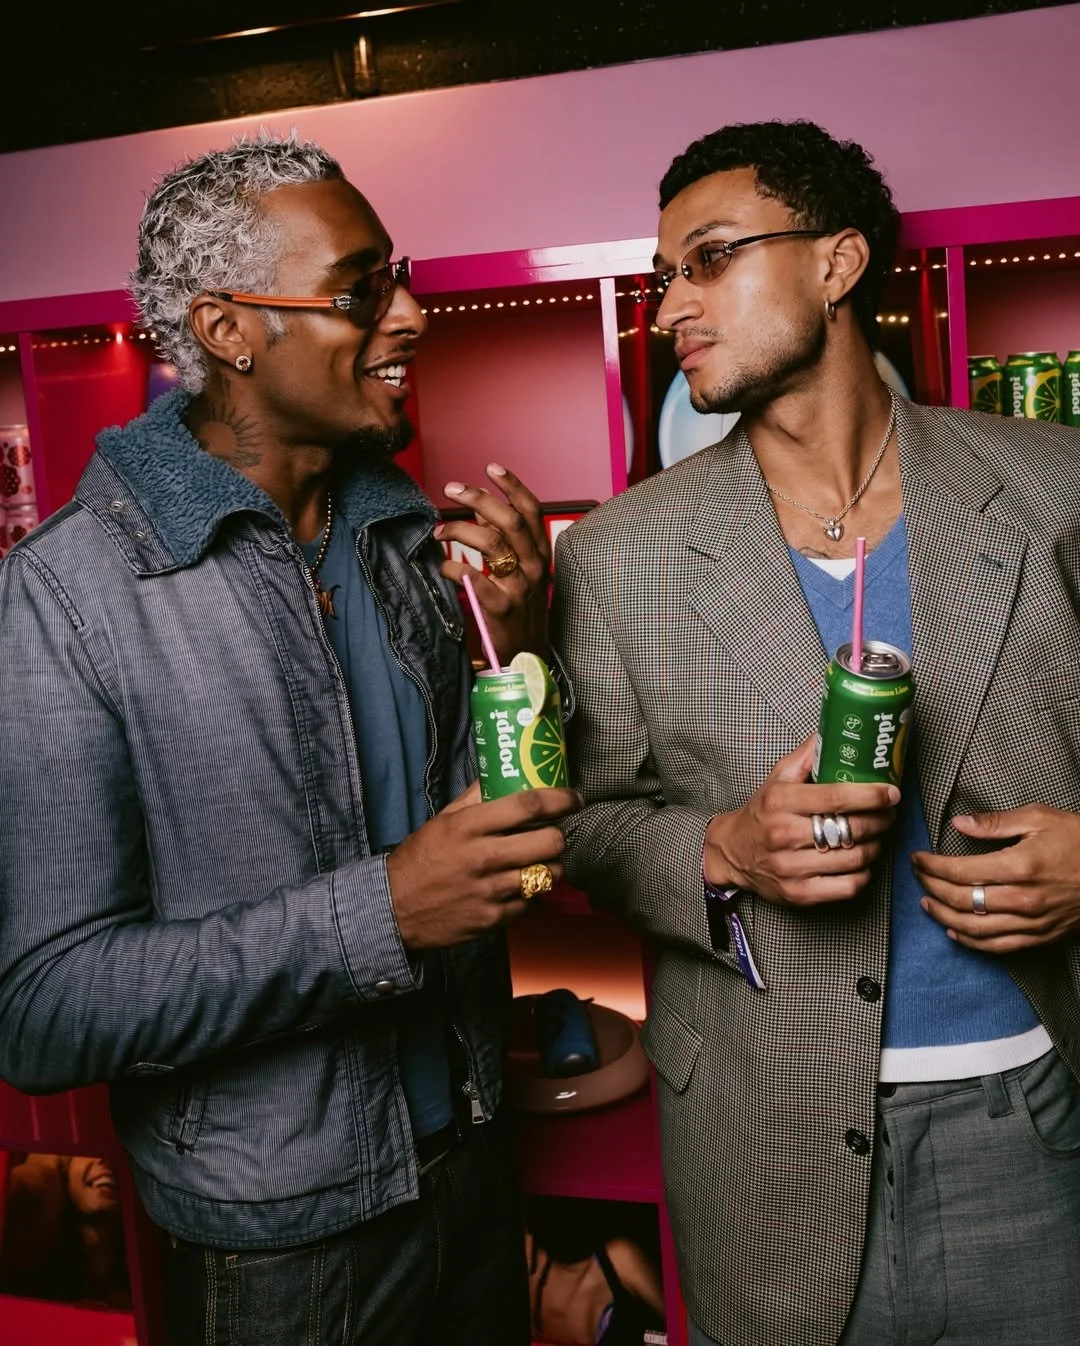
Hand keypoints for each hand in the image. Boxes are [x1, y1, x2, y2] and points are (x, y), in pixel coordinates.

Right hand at [386, 780, 581, 949]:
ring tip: (539, 862)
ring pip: (549, 875)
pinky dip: (533, 894)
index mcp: (470, 826)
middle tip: (553, 835)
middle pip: (550, 841)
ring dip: (551, 867)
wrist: (394, 907)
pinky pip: (533, 903)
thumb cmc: (421, 858)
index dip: (561, 799)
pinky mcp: (494, 919)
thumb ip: (475, 798)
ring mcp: (491, 891)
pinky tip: (521, 887)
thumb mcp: (443, 820)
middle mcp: (484, 857)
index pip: (529, 805)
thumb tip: (501, 775)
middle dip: (559, 836)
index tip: (575, 798)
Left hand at [435, 464, 549, 660]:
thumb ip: (503, 538)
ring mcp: (519, 587)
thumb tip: (480, 509)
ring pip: (492, 544)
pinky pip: (474, 579)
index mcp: (539, 554)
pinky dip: (453, 568)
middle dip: (478, 498)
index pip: (530, 510)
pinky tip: (442, 567)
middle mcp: (534, 567)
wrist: (525, 655)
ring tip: (439, 531)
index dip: (512, 485)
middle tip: (451, 489)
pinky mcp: (501, 608)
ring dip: (460, 530)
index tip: (491, 467)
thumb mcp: (519, 570)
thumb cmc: (519, 609)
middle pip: (510, 520)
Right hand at [703, 736, 900, 905]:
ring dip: (875, 847)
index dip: (871, 795)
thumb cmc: (762, 812)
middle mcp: (784, 834)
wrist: (732, 852)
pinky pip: (848, 887)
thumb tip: (834, 728)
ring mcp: (792, 867)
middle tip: (889, 814)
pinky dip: (863, 874)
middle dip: (880, 821)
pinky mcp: (799, 893)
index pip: (836, 797)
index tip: (891, 793)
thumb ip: (807, 755)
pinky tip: (861, 862)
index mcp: (782, 802)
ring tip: (877, 836)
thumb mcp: (778, 778)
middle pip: (851, 829)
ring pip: (854, 859)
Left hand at [914, 804, 1079, 951]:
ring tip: (926, 902)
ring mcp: (1032, 922)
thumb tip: (958, 824)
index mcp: (1020, 866)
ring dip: (943, 916)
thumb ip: (995, 823)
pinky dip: (971, 941)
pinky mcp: (1041, 937)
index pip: (960, 871)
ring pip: (974, 928)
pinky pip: (997, 946)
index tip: (918, 858)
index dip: (931, 866)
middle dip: (931, 887)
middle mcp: (1023, 899)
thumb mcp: (1041, 818)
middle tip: (918, 876)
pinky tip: (954, 931)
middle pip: (960, 899)